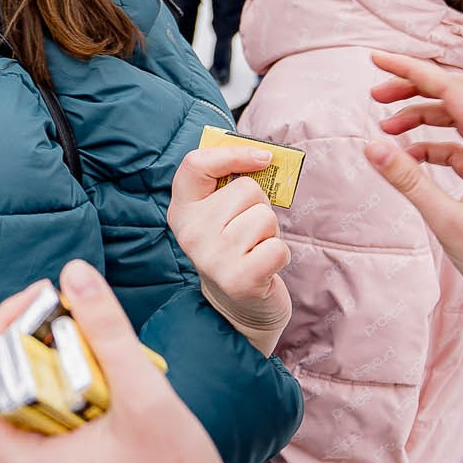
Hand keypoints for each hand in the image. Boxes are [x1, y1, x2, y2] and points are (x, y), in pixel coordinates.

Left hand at [0, 260, 242, 462]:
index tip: (51, 300)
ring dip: (9, 360)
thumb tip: (75, 272)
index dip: (2, 321)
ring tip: (63, 344)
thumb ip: (107, 332)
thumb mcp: (148, 401)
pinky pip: (1, 417)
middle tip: (45, 317)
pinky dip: (25, 386)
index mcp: (8, 460)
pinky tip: (75, 375)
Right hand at [168, 147, 292, 355]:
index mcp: (182, 211)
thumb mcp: (220, 215)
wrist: (238, 308)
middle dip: (259, 207)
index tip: (263, 158)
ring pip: (265, 217)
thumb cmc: (235, 249)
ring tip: (255, 250)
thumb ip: (230, 183)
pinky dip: (280, 256)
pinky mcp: (239, 279)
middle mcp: (191, 232)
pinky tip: (264, 268)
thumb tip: (264, 157)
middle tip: (248, 232)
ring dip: (270, 233)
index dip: (233, 154)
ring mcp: (213, 257)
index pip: (196, 164)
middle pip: (247, 189)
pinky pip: (278, 247)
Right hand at [363, 51, 462, 304]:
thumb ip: (410, 181)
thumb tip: (371, 146)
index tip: (376, 58)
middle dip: (416, 86)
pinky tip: (409, 155)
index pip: (454, 89)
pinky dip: (435, 142)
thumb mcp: (450, 224)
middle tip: (375, 92)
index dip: (413, 70)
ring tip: (385, 126)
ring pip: (462, 116)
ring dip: (424, 114)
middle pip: (460, 93)